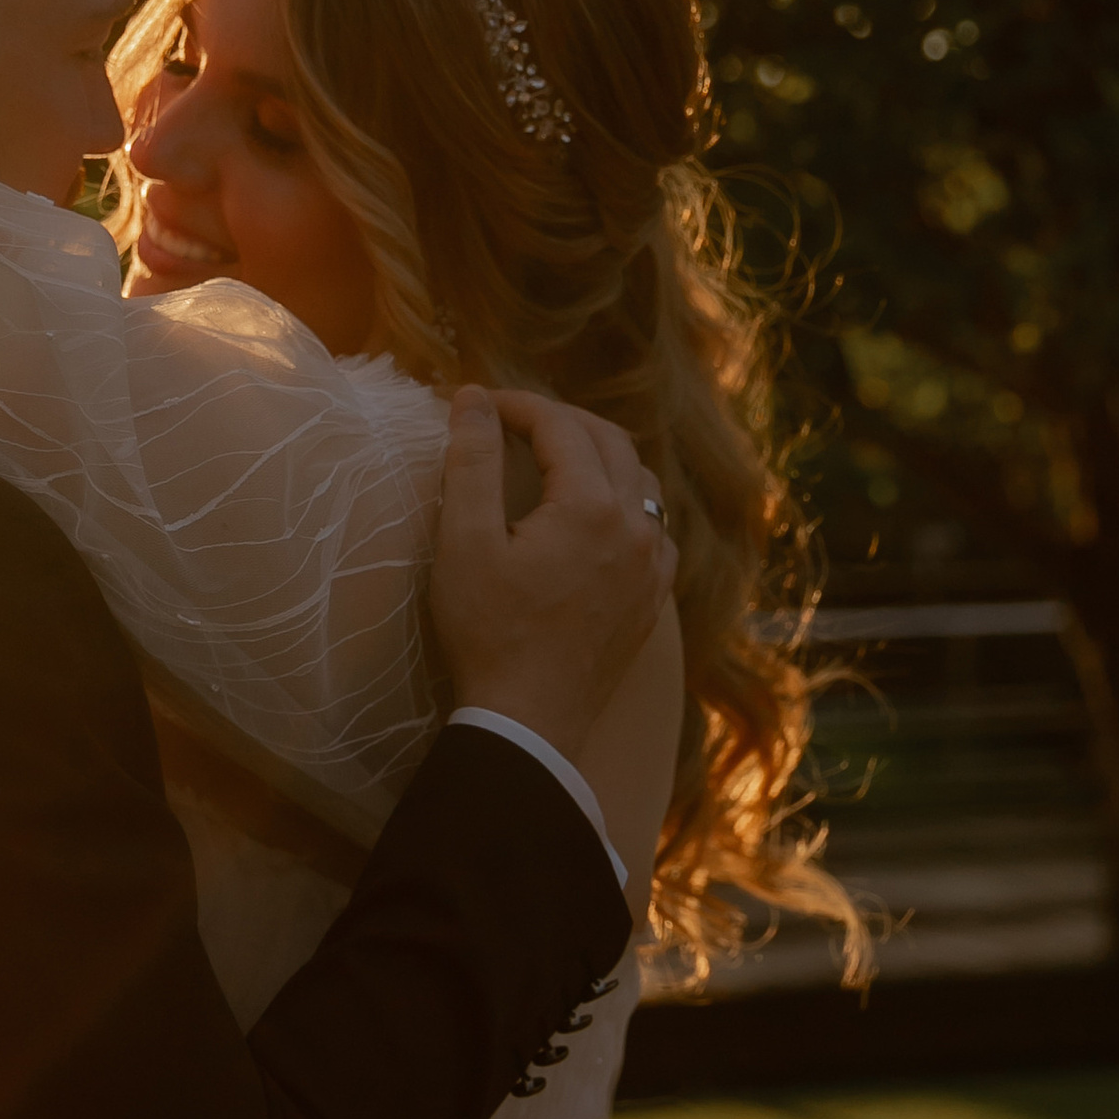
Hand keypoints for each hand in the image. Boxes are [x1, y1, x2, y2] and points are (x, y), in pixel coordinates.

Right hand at [429, 387, 675, 763]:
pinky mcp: (652, 598)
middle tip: (513, 420)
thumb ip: (472, 461)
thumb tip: (473, 399)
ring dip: (599, 456)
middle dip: (560, 421)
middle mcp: (636, 527)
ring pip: (640, 482)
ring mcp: (652, 565)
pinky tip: (596, 515)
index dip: (518, 405)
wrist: (529, 720)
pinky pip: (653, 529)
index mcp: (590, 506)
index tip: (480, 405)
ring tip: (553, 457)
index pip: (560, 426)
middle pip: (609, 442)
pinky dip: (625, 503)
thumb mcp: (464, 541)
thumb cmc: (489, 631)